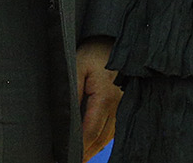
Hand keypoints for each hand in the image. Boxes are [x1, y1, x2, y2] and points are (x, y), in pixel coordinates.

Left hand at [76, 37, 119, 157]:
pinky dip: (104, 139)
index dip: (79, 148)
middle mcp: (118, 105)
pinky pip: (115, 128)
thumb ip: (72, 92)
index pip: (90, 132)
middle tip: (73, 160)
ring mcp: (124, 105)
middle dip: (86, 152)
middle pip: (100, 138)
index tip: (69, 157)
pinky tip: (94, 144)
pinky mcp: (126, 104)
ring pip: (108, 136)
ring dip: (95, 148)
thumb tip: (67, 117)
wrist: (118, 40)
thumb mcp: (77, 66)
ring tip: (81, 157)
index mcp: (106, 98)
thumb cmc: (96, 53)